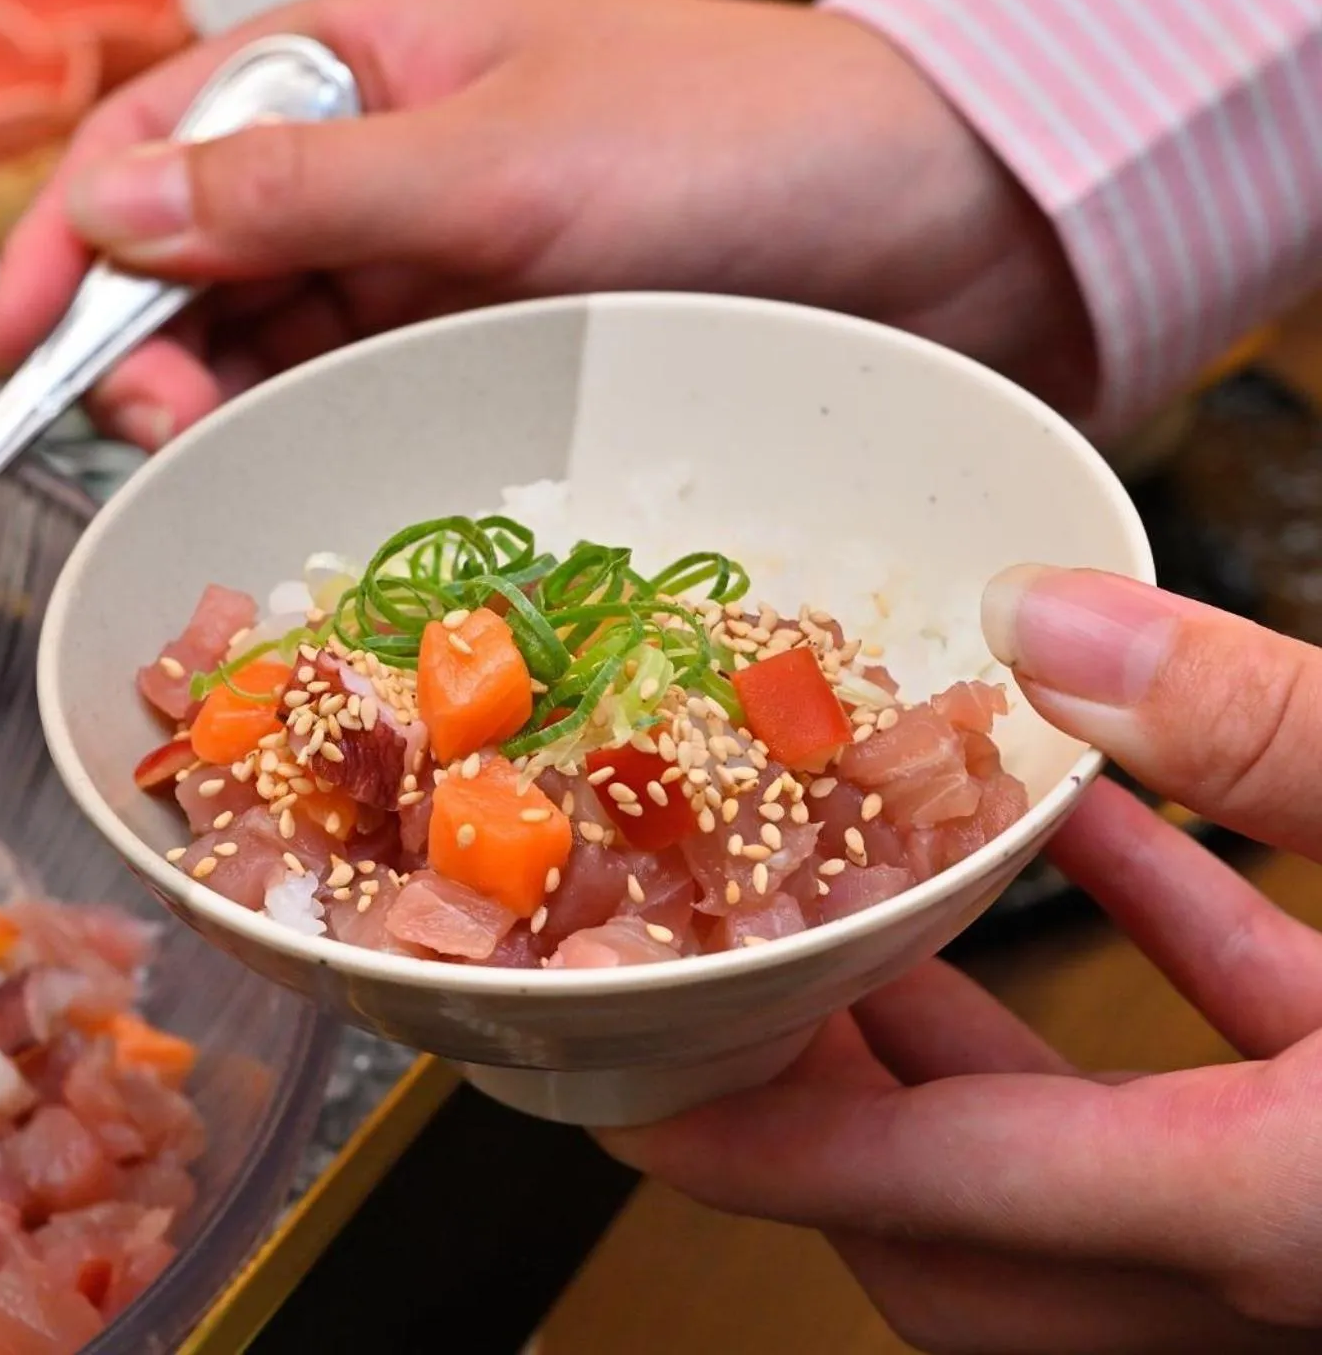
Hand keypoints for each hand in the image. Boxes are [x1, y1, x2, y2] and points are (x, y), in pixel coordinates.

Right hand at [0, 0, 1092, 448]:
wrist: (938, 226)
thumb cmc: (733, 145)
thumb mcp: (496, 164)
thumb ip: (298, 193)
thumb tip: (109, 212)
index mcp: (364, 53)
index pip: (159, 135)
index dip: (69, 240)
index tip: (5, 351)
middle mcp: (380, 155)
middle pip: (199, 252)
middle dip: (144, 342)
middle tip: (152, 434)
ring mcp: (433, 260)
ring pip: (272, 337)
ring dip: (222, 401)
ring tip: (219, 465)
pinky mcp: (490, 346)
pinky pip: (360, 392)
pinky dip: (311, 434)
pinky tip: (296, 477)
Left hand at [600, 567, 1321, 1354]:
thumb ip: (1259, 733)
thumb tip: (1050, 622)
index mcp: (1272, 1211)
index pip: (930, 1190)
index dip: (754, 1141)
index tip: (628, 1102)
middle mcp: (1286, 1262)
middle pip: (973, 1238)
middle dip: (833, 1109)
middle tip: (744, 985)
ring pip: (1088, 1175)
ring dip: (971, 1040)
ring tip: (875, 902)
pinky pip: (1232, 1083)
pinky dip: (1152, 973)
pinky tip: (1116, 837)